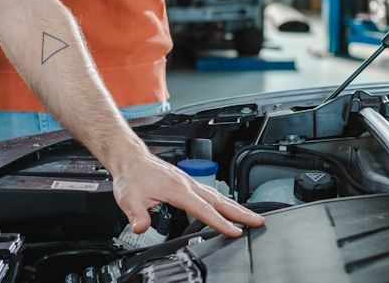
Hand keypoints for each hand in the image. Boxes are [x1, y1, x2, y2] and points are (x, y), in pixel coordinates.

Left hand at [111, 150, 264, 236]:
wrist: (130, 157)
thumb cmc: (131, 175)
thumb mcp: (129, 198)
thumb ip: (137, 215)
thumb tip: (140, 228)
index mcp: (178, 190)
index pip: (204, 209)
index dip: (221, 222)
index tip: (236, 231)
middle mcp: (187, 184)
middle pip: (220, 200)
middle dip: (240, 212)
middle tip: (259, 221)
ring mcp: (188, 182)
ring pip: (217, 195)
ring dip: (235, 206)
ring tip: (250, 216)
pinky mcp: (185, 182)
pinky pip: (210, 191)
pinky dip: (223, 200)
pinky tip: (226, 206)